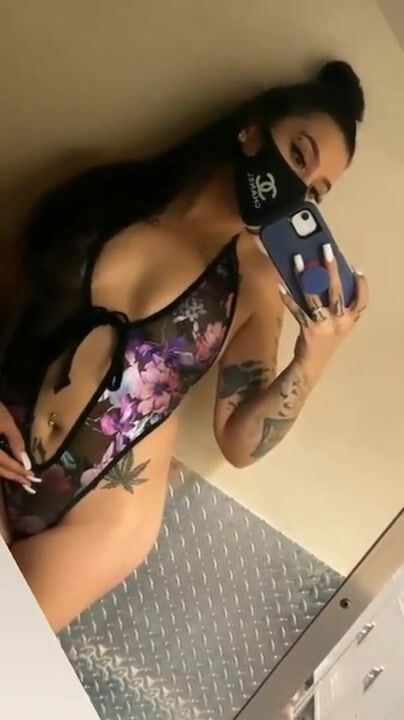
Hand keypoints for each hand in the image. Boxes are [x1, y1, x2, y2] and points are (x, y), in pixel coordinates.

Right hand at [0, 403, 39, 493]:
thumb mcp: (6, 423)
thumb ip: (16, 441)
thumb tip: (25, 460)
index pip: (5, 463)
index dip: (19, 470)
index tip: (32, 476)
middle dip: (13, 476)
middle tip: (29, 483)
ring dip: (6, 474)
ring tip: (21, 479)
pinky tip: (7, 470)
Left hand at [279, 244, 368, 376]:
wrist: (312, 364)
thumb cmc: (325, 340)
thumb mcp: (338, 325)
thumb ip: (338, 307)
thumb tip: (325, 277)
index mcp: (350, 320)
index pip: (362, 301)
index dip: (361, 285)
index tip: (356, 269)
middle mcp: (340, 322)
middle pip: (337, 292)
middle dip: (332, 270)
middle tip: (326, 251)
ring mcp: (324, 325)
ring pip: (314, 297)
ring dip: (305, 277)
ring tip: (298, 260)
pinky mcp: (308, 329)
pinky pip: (296, 309)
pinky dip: (288, 297)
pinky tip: (281, 285)